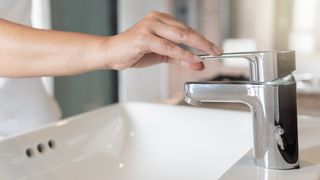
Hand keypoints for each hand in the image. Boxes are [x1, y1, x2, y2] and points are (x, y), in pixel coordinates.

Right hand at [103, 11, 222, 70]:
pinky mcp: (143, 37)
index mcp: (161, 20)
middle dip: (204, 42)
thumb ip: (180, 58)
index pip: (187, 29)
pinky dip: (181, 54)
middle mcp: (156, 19)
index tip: (214, 48)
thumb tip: (198, 63)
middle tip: (216, 51)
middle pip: (186, 30)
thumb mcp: (162, 55)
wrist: (112, 54)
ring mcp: (149, 26)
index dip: (202, 39)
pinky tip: (191, 59)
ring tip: (208, 56)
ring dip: (195, 47)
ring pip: (179, 36)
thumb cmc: (134, 51)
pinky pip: (167, 46)